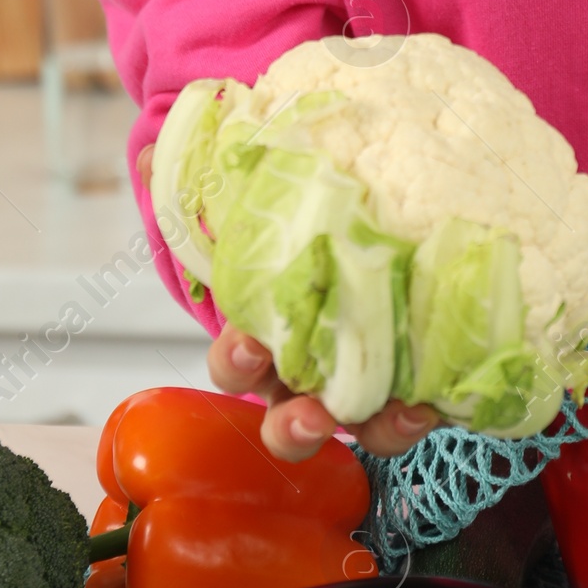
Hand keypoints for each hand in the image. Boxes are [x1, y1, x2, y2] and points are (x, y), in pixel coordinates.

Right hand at [135, 144, 437, 462]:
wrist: (365, 202)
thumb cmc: (295, 214)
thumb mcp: (254, 191)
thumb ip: (204, 178)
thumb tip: (151, 158)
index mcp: (261, 332)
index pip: (240, 362)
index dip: (240, 361)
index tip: (250, 344)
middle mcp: (307, 369)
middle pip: (288, 414)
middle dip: (292, 423)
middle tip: (306, 411)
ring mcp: (359, 380)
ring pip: (356, 424)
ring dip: (373, 430)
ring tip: (392, 416)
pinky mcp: (411, 374)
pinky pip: (412, 406)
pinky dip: (420, 410)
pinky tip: (435, 395)